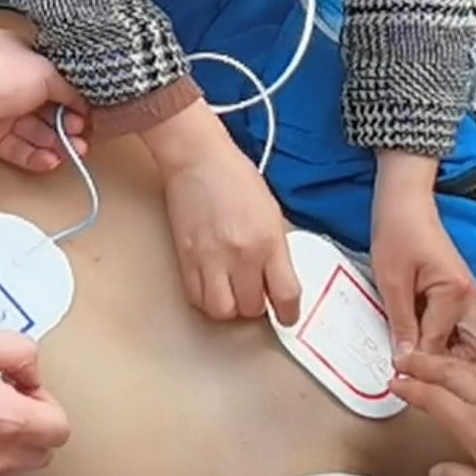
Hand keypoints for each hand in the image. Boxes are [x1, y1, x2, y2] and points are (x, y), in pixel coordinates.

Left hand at [0, 30, 91, 172]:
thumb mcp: (46, 73)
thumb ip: (69, 90)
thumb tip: (82, 104)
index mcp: (23, 58)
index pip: (55, 81)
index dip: (73, 98)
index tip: (89, 112)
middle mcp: (11, 84)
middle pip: (47, 110)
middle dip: (68, 124)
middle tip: (83, 136)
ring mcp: (0, 112)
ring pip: (34, 133)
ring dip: (56, 143)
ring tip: (74, 152)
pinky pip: (17, 149)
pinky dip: (35, 156)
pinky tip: (51, 160)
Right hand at [0, 328, 70, 475]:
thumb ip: (22, 354)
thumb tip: (31, 374)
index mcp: (11, 423)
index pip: (60, 429)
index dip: (44, 402)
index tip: (19, 388)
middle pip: (41, 453)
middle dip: (30, 427)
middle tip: (0, 399)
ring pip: (10, 469)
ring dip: (4, 445)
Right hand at [148, 100, 300, 323]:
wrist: (197, 159)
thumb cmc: (234, 176)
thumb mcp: (271, 212)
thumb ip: (276, 249)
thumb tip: (278, 279)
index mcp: (268, 241)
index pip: (285, 294)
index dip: (289, 313)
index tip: (288, 316)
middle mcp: (241, 254)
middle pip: (251, 309)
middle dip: (257, 307)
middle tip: (257, 294)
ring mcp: (210, 259)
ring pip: (221, 312)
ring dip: (230, 308)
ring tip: (233, 293)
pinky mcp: (186, 259)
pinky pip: (197, 298)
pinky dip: (207, 299)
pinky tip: (213, 284)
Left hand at [372, 157, 475, 358]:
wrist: (404, 201)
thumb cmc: (398, 230)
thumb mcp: (391, 280)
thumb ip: (400, 323)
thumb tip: (403, 359)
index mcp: (456, 294)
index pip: (439, 346)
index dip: (417, 364)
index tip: (398, 375)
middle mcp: (470, 297)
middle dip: (452, 366)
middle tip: (419, 374)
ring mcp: (467, 295)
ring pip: (470, 340)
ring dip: (449, 353)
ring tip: (419, 361)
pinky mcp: (457, 293)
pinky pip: (458, 326)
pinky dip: (443, 338)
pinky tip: (419, 340)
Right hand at [390, 350, 475, 475]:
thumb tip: (439, 472)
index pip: (437, 399)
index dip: (413, 390)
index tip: (397, 385)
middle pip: (451, 371)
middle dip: (423, 363)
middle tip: (404, 360)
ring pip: (472, 364)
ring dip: (446, 359)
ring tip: (428, 359)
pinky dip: (472, 362)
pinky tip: (465, 365)